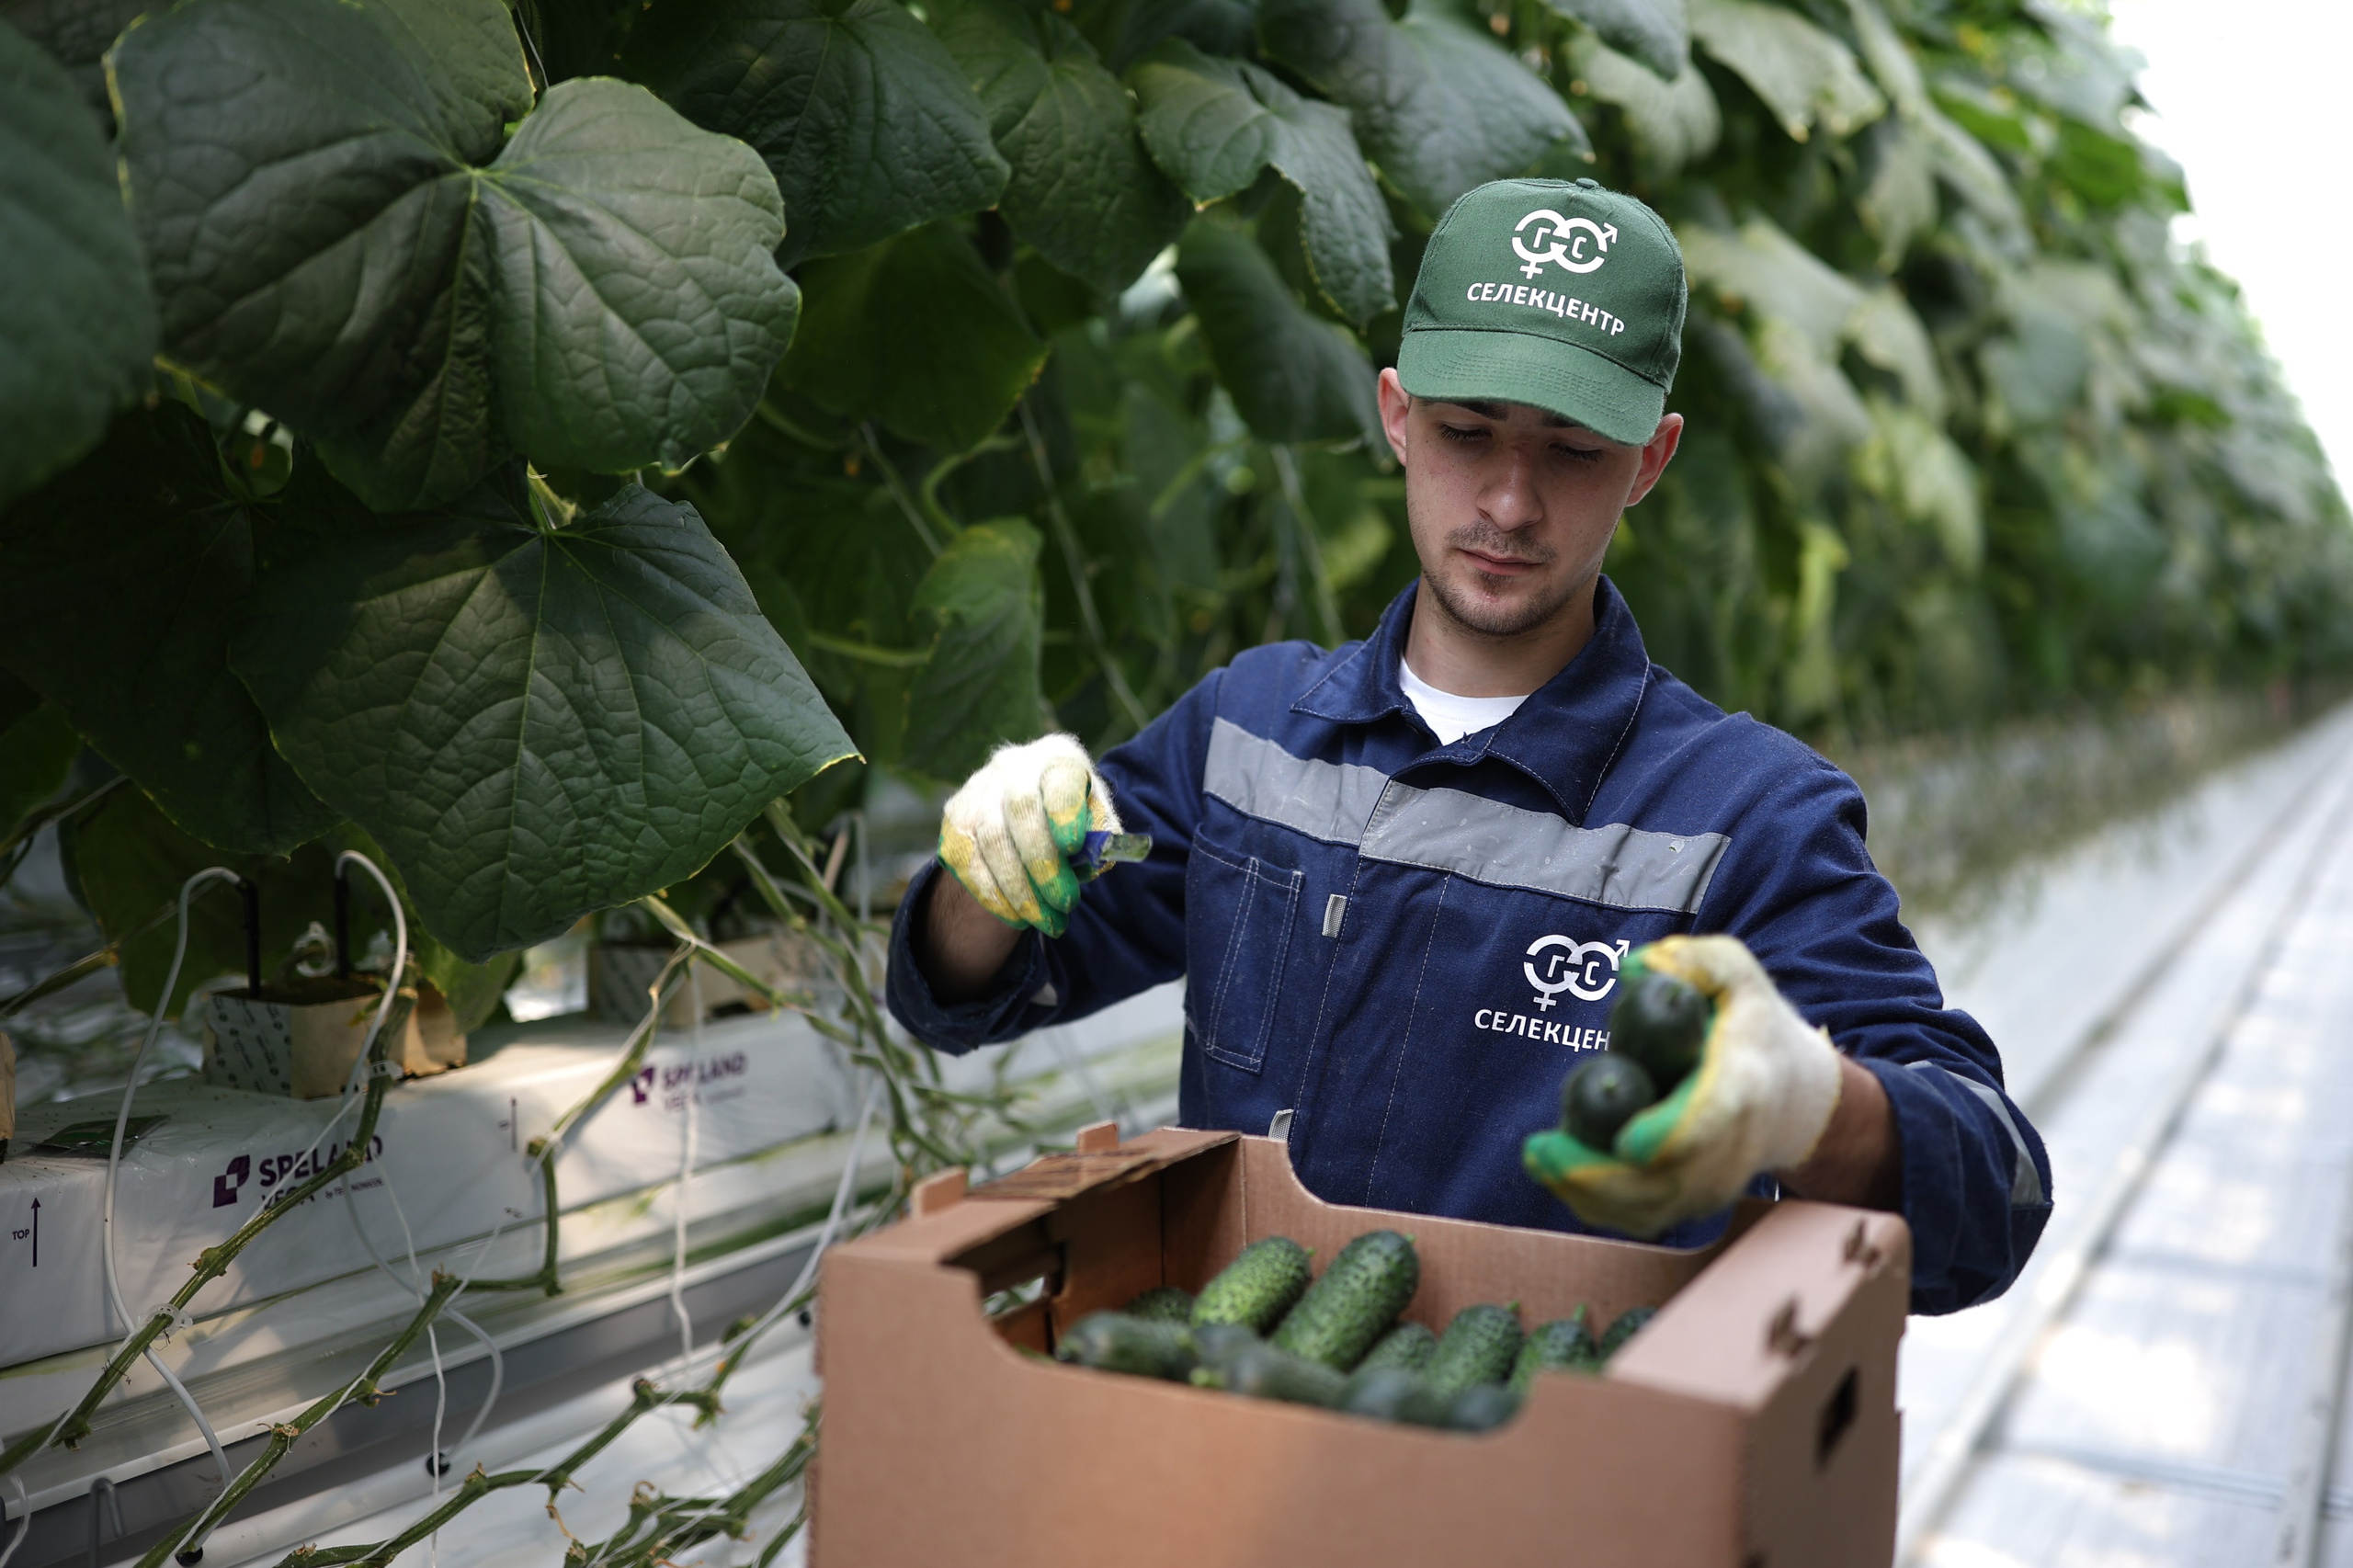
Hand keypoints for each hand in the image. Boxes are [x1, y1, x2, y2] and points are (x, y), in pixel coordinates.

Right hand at [937, 734, 1121, 937]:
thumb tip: (1093, 858)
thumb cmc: (1072, 819)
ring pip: (992, 841)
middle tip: (1066, 903)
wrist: (1027, 814)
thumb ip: (1100, 836)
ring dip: (1020, 890)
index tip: (1073, 847)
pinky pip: (968, 861)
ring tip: (1047, 921)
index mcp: (1057, 756)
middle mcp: (1014, 765)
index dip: (1065, 812)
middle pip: (1021, 813)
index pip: (1059, 778)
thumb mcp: (1096, 821)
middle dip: (1044, 866)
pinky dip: (994, 895)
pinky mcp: (955, 818)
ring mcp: (979, 789)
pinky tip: (1017, 917)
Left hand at [1523, 935, 1842, 1236]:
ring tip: (1540, 1158)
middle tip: (1541, 1150)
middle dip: (1599, 1174)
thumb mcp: (1737, 975)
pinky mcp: (1692, 1202)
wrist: (1794, 1096)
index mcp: (1742, 1085)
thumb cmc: (1754, 1026)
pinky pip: (1641, 1218)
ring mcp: (1714, 1184)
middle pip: (1668, 1180)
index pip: (1712, 1120)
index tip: (1627, 1141)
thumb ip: (1698, 961)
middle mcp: (1731, 1147)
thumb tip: (1636, 967)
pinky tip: (1558, 1175)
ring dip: (1588, 1194)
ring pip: (1649, 1209)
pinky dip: (1597, 1206)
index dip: (1671, 1136)